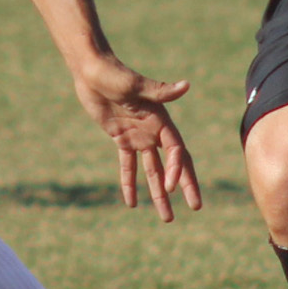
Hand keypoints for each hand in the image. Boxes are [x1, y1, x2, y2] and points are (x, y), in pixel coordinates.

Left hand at [70, 54, 201, 221]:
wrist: (91, 71)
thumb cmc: (114, 74)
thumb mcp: (135, 84)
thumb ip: (160, 90)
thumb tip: (186, 85)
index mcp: (161, 119)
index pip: (176, 150)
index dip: (176, 169)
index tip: (171, 188)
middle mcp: (153, 130)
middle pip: (173, 163)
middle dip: (183, 185)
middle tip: (196, 207)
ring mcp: (138, 136)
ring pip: (152, 170)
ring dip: (159, 193)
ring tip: (167, 217)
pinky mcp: (121, 138)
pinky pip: (128, 166)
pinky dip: (130, 183)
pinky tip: (132, 203)